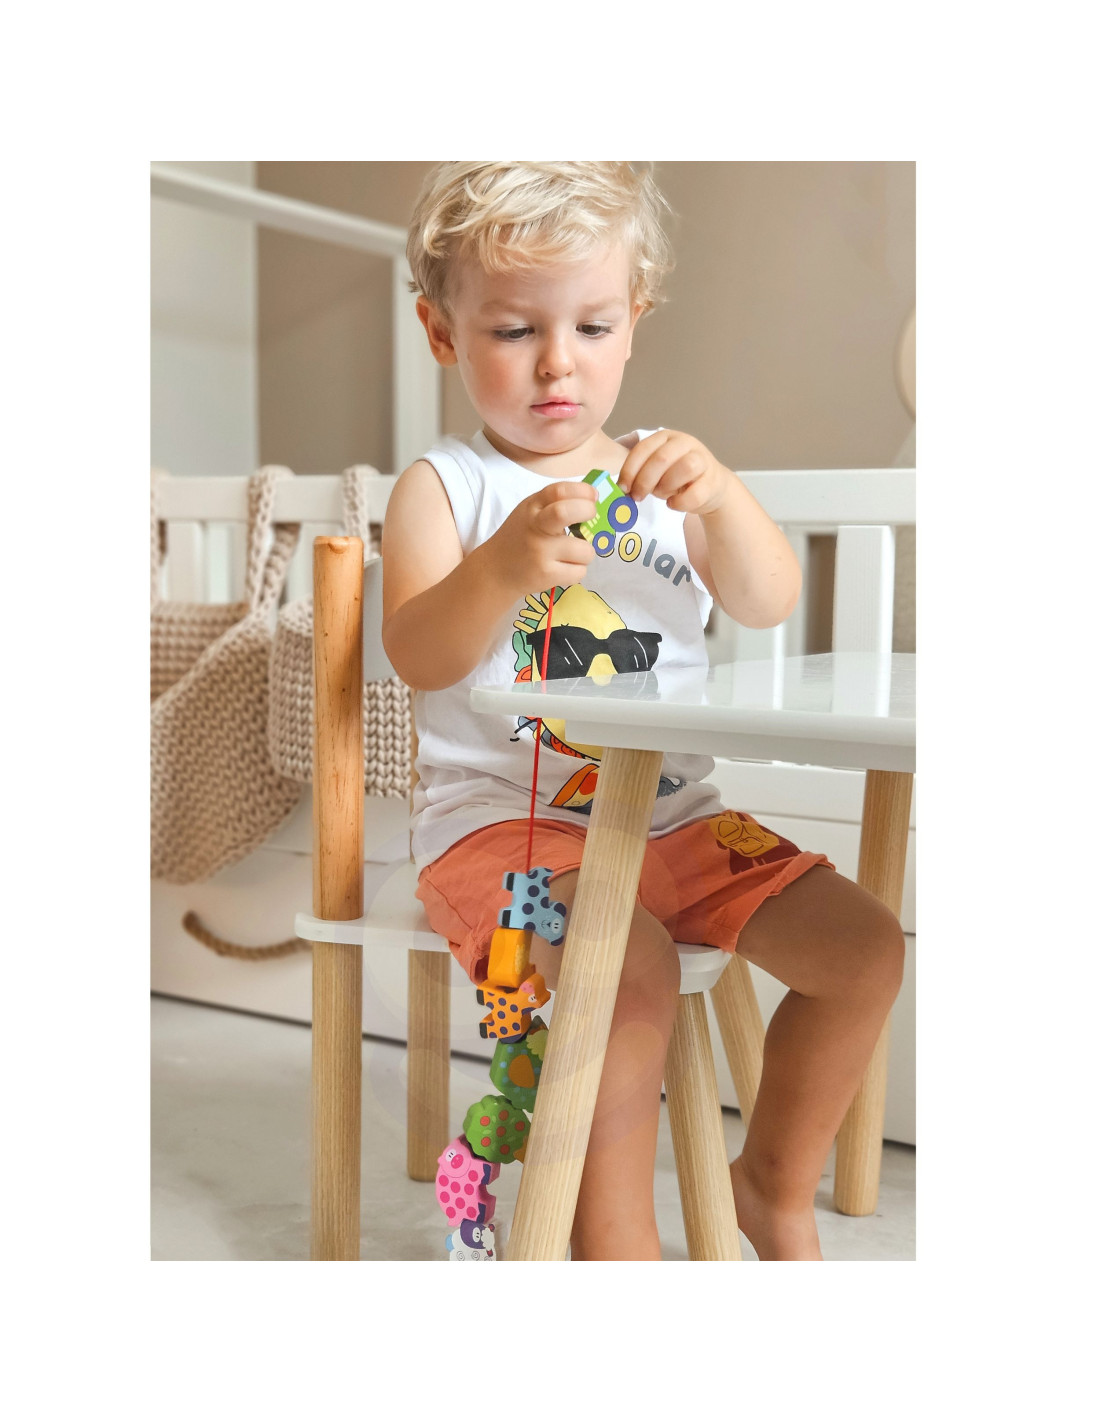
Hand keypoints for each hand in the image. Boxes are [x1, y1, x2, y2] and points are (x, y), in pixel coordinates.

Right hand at [488, 480, 597, 594]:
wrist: (496, 570)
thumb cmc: (521, 538)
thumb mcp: (531, 513)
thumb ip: (555, 504)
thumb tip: (593, 499)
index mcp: (533, 507)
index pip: (559, 491)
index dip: (582, 491)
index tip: (592, 497)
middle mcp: (535, 527)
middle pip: (566, 512)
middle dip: (588, 512)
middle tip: (590, 518)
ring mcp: (541, 552)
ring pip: (584, 550)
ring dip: (585, 553)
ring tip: (571, 554)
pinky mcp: (546, 574)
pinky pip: (580, 571)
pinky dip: (577, 570)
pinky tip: (563, 568)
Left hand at [616, 430, 731, 516]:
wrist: (710, 487)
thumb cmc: (677, 478)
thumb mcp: (656, 471)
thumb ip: (640, 474)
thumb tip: (621, 489)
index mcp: (665, 437)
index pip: (643, 449)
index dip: (630, 470)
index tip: (623, 488)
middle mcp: (685, 443)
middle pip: (662, 458)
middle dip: (645, 481)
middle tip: (638, 497)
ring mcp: (702, 459)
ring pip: (685, 468)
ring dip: (666, 487)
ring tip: (662, 495)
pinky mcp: (713, 481)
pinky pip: (695, 493)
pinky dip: (680, 503)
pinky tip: (673, 503)